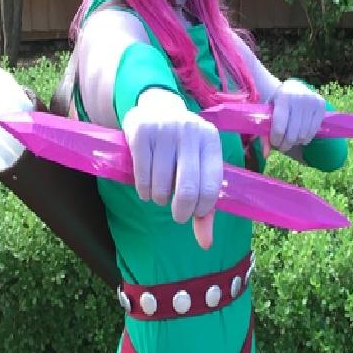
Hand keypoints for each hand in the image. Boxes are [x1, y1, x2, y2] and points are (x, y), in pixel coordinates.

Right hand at [121, 88, 222, 248]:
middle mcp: (190, 133)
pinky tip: (147, 189)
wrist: (157, 108)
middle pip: (187, 189)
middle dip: (181, 211)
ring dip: (159, 200)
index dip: (202, 208)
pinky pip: (142, 176)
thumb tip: (206, 245)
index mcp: (211, 141)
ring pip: (161, 185)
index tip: (194, 213)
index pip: (211, 186)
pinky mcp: (141, 133)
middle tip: (177, 215)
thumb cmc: (183, 150)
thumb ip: (205, 209)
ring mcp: (165, 131)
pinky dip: (144, 191)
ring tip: (160, 195)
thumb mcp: (199, 170)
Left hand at [268, 78, 325, 153]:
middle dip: (285, 144)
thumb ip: (264, 133)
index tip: (274, 142)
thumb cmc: (277, 103)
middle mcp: (299, 97)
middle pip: (292, 134)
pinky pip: (313, 131)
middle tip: (283, 146)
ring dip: (296, 142)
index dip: (276, 140)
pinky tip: (300, 136)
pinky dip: (306, 138)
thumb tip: (265, 154)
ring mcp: (312, 101)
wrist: (293, 88)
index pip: (279, 127)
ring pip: (303, 135)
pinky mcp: (321, 105)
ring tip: (291, 140)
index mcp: (283, 97)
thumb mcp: (268, 113)